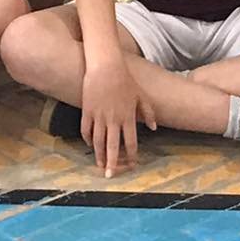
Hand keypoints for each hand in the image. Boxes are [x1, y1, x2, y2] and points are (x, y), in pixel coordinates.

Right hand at [81, 63, 156, 177]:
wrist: (105, 65)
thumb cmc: (125, 79)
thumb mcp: (141, 95)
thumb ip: (148, 112)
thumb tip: (154, 128)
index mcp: (128, 117)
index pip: (131, 142)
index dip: (131, 155)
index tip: (132, 164)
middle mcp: (113, 119)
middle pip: (113, 146)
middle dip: (113, 163)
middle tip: (110, 175)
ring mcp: (99, 116)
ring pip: (98, 141)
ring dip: (99, 155)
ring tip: (100, 165)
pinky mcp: (87, 110)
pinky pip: (86, 129)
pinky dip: (87, 139)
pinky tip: (89, 145)